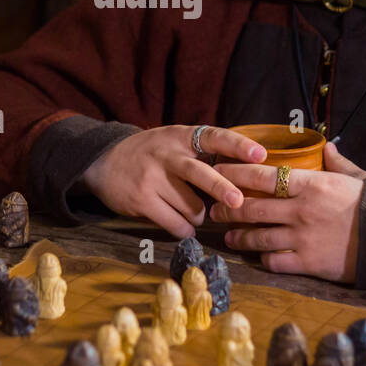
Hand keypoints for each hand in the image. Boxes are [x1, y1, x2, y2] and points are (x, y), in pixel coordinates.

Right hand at [80, 125, 266, 237]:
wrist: (104, 163)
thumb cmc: (152, 154)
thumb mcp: (174, 141)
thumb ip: (202, 151)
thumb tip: (245, 172)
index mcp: (181, 136)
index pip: (214, 137)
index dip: (237, 146)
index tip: (260, 154)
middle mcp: (167, 154)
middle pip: (199, 173)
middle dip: (221, 188)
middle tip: (238, 201)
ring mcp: (152, 178)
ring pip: (191, 207)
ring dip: (200, 216)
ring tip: (195, 213)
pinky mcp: (142, 201)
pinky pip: (174, 223)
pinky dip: (185, 229)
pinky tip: (183, 226)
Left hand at [210, 141, 365, 281]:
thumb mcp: (358, 179)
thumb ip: (338, 164)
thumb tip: (327, 147)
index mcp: (311, 185)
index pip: (262, 176)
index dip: (236, 173)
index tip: (220, 171)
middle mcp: (301, 211)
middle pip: (252, 208)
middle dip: (229, 208)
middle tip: (215, 208)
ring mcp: (303, 238)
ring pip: (258, 237)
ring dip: (239, 236)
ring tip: (229, 235)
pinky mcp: (309, 263)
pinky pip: (276, 261)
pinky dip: (263, 259)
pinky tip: (257, 257)